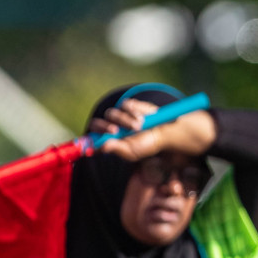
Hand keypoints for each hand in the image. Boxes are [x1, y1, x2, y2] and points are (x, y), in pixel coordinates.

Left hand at [92, 98, 215, 160]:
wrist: (165, 132)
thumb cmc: (149, 145)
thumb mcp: (132, 152)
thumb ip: (116, 149)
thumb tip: (100, 147)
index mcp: (110, 140)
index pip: (93, 136)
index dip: (92, 137)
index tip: (97, 140)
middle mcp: (113, 127)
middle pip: (98, 123)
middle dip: (105, 127)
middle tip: (115, 131)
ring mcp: (120, 115)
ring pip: (112, 113)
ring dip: (124, 120)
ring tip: (138, 126)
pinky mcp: (130, 106)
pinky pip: (125, 105)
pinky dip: (132, 111)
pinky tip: (142, 118)